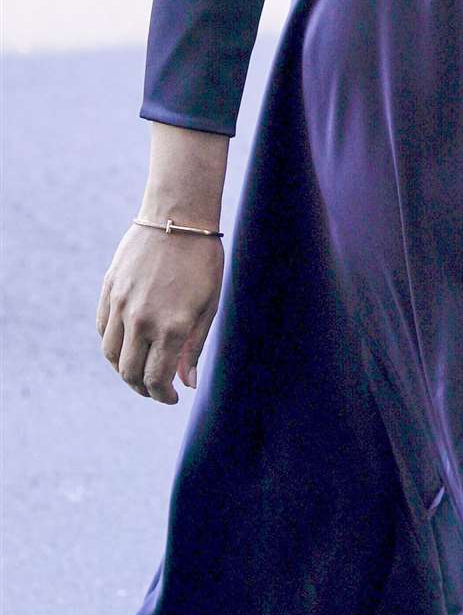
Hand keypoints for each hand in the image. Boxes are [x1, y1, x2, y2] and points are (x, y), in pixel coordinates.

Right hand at [97, 223, 222, 403]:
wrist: (177, 216)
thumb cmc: (202, 260)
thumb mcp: (208, 305)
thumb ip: (194, 347)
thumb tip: (187, 384)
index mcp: (171, 327)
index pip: (156, 380)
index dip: (162, 396)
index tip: (171, 398)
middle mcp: (141, 320)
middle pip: (129, 373)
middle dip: (142, 387)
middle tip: (156, 387)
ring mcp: (121, 304)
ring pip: (111, 354)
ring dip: (123, 368)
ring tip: (139, 367)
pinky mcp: (108, 289)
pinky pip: (102, 329)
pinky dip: (112, 343)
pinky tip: (128, 341)